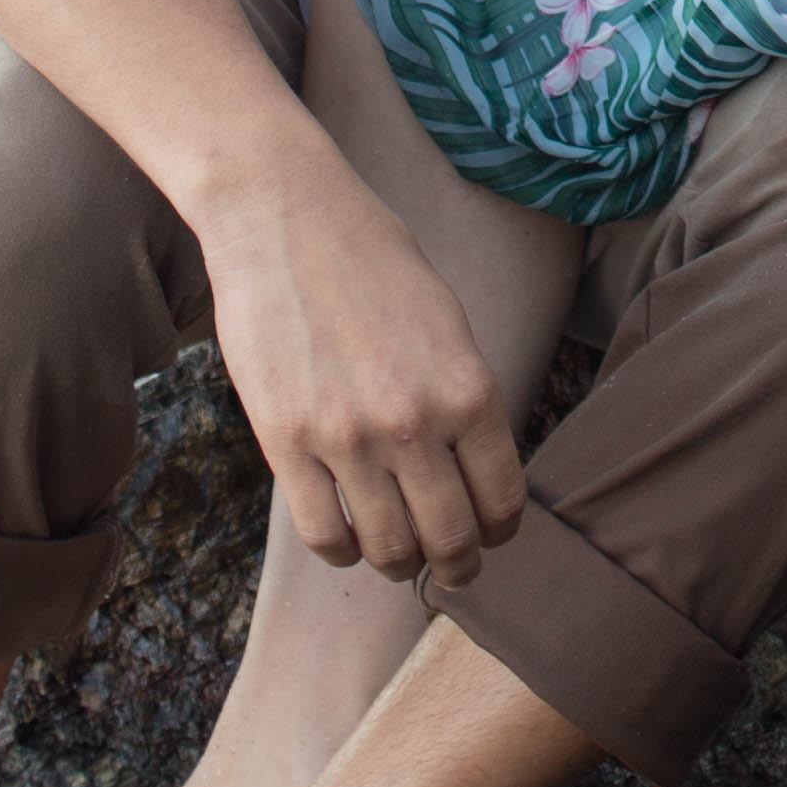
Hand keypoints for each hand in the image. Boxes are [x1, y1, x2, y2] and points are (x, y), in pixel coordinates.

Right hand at [201, 138, 527, 583]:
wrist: (287, 217)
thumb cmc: (373, 259)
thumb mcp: (445, 320)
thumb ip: (462, 396)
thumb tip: (477, 470)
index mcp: (466, 386)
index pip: (501, 496)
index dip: (500, 530)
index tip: (492, 536)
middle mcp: (413, 422)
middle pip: (449, 539)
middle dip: (458, 566)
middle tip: (453, 569)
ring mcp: (346, 439)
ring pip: (387, 549)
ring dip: (399, 563)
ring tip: (399, 553)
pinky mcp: (286, 444)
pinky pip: (323, 534)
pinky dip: (342, 549)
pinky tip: (348, 533)